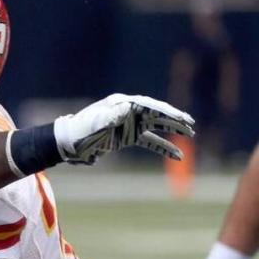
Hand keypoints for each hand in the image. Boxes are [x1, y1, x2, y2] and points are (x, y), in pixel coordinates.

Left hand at [54, 94, 193, 163]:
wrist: (67, 144)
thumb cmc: (79, 132)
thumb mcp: (94, 124)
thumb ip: (111, 116)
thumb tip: (127, 106)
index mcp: (120, 103)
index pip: (148, 105)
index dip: (165, 110)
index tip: (179, 117)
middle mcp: (127, 111)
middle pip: (156, 113)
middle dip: (174, 118)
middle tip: (191, 123)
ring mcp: (129, 124)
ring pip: (156, 126)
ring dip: (172, 130)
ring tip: (191, 134)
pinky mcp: (127, 137)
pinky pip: (149, 141)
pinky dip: (162, 147)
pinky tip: (177, 154)